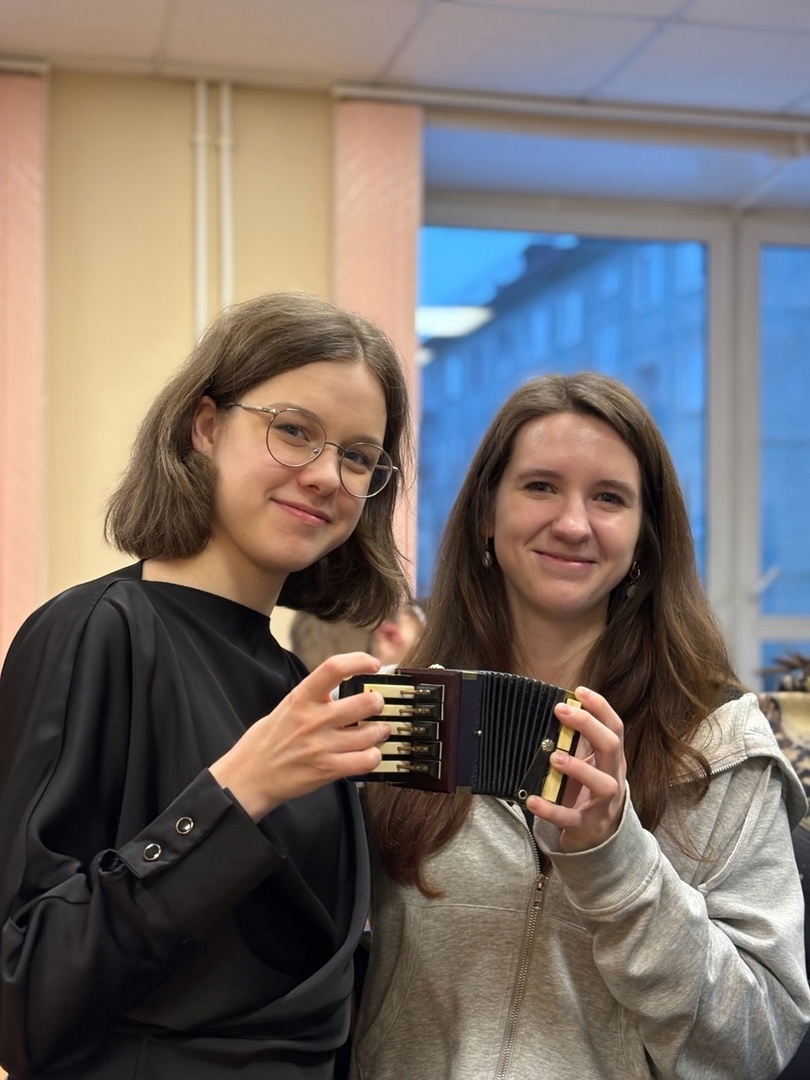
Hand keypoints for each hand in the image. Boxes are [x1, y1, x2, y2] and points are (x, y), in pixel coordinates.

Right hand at [209, 652, 389, 820]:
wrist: (249, 776)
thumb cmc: (268, 740)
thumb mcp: (287, 707)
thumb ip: (314, 698)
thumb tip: (343, 688)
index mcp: (301, 697)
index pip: (334, 667)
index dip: (358, 660)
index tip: (372, 663)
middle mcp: (313, 718)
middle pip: (364, 702)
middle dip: (378, 702)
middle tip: (378, 704)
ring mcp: (321, 745)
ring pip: (370, 733)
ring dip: (380, 731)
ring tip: (379, 730)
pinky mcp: (327, 769)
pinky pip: (365, 761)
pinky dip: (373, 757)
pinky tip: (369, 754)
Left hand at [525, 686, 625, 852]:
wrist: (598, 837)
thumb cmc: (587, 792)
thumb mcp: (588, 765)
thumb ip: (577, 742)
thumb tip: (555, 710)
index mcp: (612, 759)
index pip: (615, 727)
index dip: (601, 707)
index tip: (580, 691)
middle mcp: (613, 778)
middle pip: (611, 746)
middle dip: (588, 725)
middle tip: (560, 710)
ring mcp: (602, 804)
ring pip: (602, 784)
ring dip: (578, 768)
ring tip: (554, 757)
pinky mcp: (585, 826)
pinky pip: (569, 818)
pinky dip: (550, 809)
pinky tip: (532, 800)